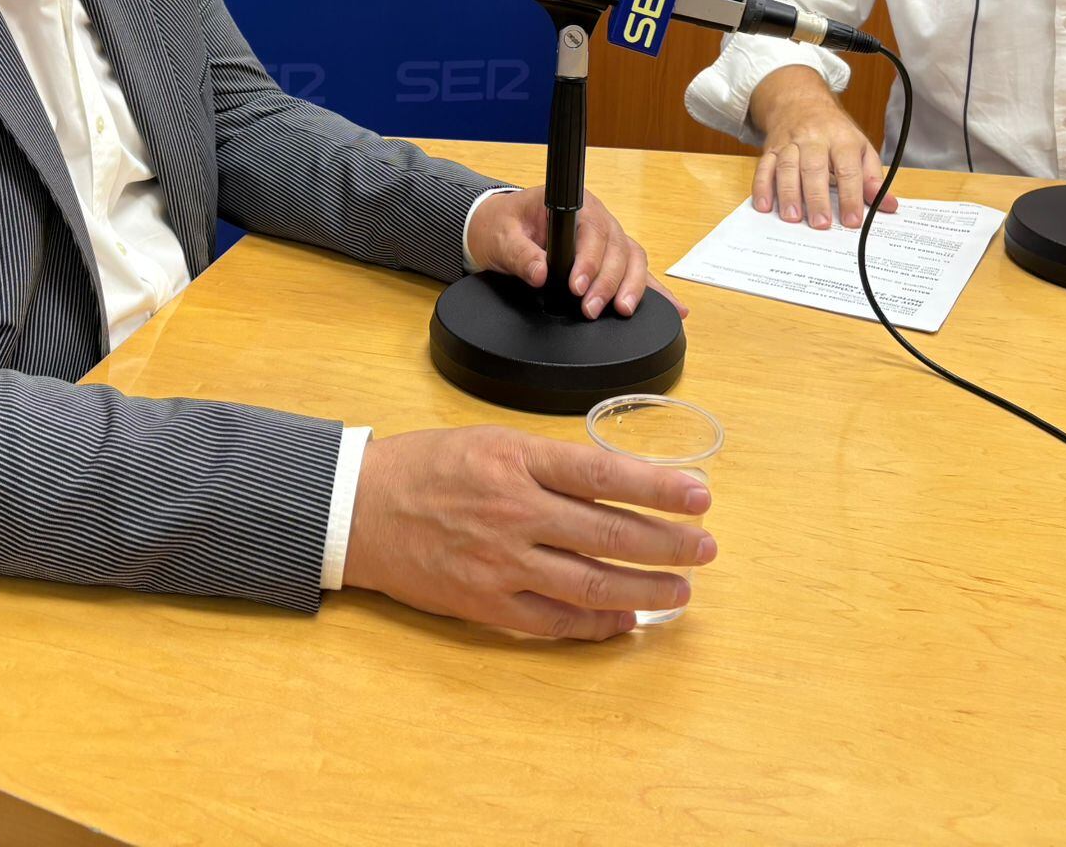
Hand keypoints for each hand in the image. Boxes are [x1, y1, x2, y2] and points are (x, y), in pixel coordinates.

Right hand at [342, 427, 716, 639]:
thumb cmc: (426, 467)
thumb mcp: (490, 441)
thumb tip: (614, 482)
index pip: (603, 474)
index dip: (658, 487)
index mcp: (517, 460)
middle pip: (609, 532)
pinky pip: (553, 621)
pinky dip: (595, 624)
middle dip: (668, 542)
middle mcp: (514, 511)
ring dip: (645, 588)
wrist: (360, 509)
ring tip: (681, 588)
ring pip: (591, 583)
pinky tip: (625, 620)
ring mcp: (501, 562)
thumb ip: (548, 462)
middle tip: (705, 547)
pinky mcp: (486, 602)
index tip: (698, 496)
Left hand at [465, 187, 686, 320]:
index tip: (578, 286)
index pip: (592, 231)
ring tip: (623, 312)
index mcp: (575, 206)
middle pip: (617, 248)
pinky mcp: (610, 258)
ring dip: (631, 288)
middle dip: (608, 282)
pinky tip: (675, 308)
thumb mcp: (502, 237)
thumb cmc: (503, 225)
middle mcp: (597, 219)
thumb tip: (539, 272)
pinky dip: (656, 291)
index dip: (590, 260)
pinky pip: (638, 272)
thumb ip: (521, 254)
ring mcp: (608, 239)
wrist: (500, 227)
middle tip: (591, 309)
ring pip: (633, 260)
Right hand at [746, 67, 896, 229]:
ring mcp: (790, 143)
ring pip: (787, 167)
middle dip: (817, 198)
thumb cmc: (835, 132)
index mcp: (842, 140)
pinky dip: (762, 186)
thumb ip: (872, 178)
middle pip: (814, 168)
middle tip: (821, 224)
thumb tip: (887, 205)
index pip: (848, 169)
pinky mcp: (770, 149)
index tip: (852, 220)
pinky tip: (764, 206)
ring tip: (792, 218)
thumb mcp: (860, 148)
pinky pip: (764, 167)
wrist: (801, 102)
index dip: (851, 196)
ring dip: (788, 193)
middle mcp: (814, 139)